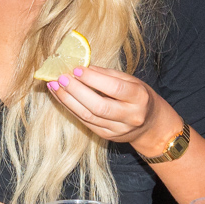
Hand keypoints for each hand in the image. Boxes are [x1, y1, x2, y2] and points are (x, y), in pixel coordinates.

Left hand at [45, 65, 169, 147]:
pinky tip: (61, 97)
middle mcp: (130, 116)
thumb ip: (109, 74)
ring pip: (88, 116)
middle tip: (60, 78)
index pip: (115, 88)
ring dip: (68, 100)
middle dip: (76, 91)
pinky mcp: (107, 136)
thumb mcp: (132, 81)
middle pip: (99, 106)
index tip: (77, 69)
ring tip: (54, 86)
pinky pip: (85, 122)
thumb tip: (83, 67)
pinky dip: (71, 108)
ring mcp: (118, 130)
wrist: (150, 125)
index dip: (94, 79)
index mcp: (139, 98)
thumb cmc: (138, 96)